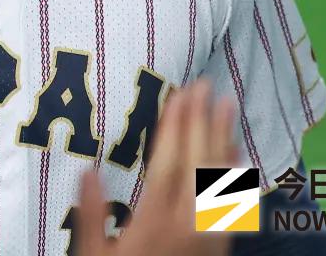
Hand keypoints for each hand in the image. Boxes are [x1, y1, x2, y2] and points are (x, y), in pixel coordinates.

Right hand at [75, 80, 238, 255]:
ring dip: (223, 139)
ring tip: (226, 104)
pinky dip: (234, 171)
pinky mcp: (218, 243)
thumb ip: (90, 215)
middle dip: (200, 122)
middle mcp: (186, 225)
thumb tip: (88, 169)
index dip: (174, 128)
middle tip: (204, 86)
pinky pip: (230, 200)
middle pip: (197, 165)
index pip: (168, 164)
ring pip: (219, 179)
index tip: (178, 96)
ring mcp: (206, 234)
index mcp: (153, 222)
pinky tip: (236, 151)